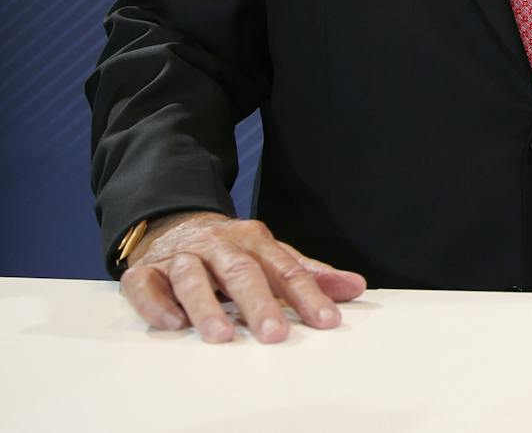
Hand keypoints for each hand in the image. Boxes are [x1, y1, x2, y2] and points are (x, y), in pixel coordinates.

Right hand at [119, 211, 366, 343]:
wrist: (173, 223)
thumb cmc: (232, 251)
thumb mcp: (271, 256)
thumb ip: (310, 274)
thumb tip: (356, 287)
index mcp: (254, 241)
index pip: (286, 268)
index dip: (308, 295)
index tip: (327, 321)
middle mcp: (219, 244)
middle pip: (241, 272)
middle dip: (260, 304)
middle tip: (275, 335)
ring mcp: (181, 256)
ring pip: (193, 277)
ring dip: (207, 307)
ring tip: (223, 337)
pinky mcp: (144, 270)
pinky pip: (147, 285)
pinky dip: (157, 304)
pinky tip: (173, 324)